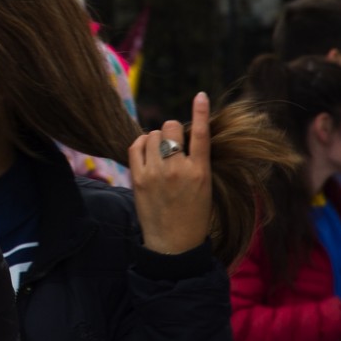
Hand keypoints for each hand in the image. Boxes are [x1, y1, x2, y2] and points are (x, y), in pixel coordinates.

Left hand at [129, 92, 211, 254]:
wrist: (173, 244)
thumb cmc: (193, 215)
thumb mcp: (205, 187)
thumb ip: (196, 161)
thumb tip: (184, 137)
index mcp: (200, 172)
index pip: (201, 134)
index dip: (201, 112)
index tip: (201, 95)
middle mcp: (178, 169)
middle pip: (171, 127)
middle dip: (172, 131)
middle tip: (174, 145)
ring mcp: (156, 172)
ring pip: (153, 134)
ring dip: (157, 138)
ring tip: (160, 153)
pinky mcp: (138, 177)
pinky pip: (136, 145)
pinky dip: (141, 143)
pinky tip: (146, 152)